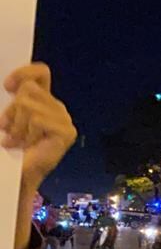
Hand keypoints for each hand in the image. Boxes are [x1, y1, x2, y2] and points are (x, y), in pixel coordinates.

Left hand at [1, 64, 76, 189]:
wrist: (12, 175)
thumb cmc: (7, 149)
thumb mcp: (5, 118)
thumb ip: (10, 101)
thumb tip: (8, 86)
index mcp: (41, 101)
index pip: (41, 73)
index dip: (25, 73)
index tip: (7, 87)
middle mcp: (56, 108)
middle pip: (29, 88)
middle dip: (12, 109)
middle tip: (9, 131)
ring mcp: (64, 120)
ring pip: (29, 104)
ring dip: (16, 125)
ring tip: (16, 140)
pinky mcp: (66, 132)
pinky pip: (37, 119)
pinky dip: (26, 133)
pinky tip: (26, 146)